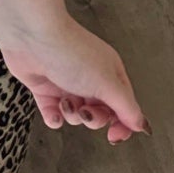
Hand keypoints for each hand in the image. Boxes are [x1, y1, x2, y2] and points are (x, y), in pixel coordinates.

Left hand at [0, 13, 150, 143]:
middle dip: (94, 118)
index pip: (124, 106)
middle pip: (100, 114)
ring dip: (72, 114)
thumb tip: (141, 125)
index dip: (122, 124)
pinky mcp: (45, 88)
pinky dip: (54, 117)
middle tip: (86, 111)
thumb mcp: (108, 83)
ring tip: (65, 100)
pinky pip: (54, 114)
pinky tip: (53, 111)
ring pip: (77, 116)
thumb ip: (126, 107)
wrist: (32, 36)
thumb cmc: (71, 52)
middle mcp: (89, 78)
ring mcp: (66, 83)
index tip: (114, 136)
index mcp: (110, 73)